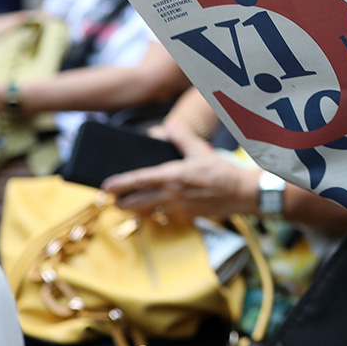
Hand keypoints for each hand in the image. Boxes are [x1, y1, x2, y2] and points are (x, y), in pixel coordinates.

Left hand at [103, 120, 257, 219]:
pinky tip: (152, 212)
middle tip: (112, 199)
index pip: (140, 180)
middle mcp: (172, 195)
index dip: (121, 183)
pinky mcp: (185, 217)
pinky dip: (154, 215)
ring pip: (147, 213)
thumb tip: (168, 127)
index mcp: (173, 176)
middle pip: (137, 202)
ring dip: (134, 210)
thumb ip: (182, 138)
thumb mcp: (201, 151)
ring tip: (126, 206)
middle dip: (121, 202)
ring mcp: (178, 209)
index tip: (106, 186)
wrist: (240, 194)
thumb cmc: (222, 172)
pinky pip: (163, 218)